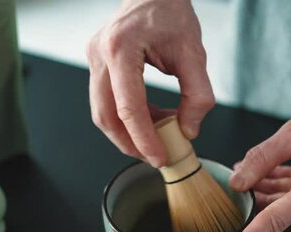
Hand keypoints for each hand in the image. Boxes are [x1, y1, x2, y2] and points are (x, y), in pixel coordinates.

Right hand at [86, 0, 214, 166]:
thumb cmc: (171, 13)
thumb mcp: (194, 53)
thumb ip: (197, 95)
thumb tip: (189, 130)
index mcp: (121, 49)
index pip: (129, 108)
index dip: (144, 139)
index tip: (159, 158)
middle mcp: (99, 54)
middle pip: (106, 116)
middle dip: (130, 144)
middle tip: (155, 157)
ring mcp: (93, 58)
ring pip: (102, 112)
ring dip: (127, 132)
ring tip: (156, 137)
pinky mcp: (96, 63)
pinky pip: (106, 100)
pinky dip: (126, 117)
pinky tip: (149, 118)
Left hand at [220, 91, 290, 231]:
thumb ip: (263, 157)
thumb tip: (237, 181)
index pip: (275, 222)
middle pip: (276, 210)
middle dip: (251, 199)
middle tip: (231, 183)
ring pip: (285, 201)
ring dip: (264, 189)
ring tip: (246, 170)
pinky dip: (280, 184)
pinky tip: (266, 172)